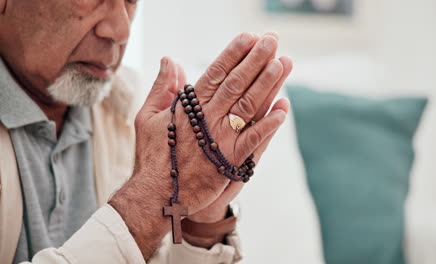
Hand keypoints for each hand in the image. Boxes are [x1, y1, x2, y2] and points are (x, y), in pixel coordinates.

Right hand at [109, 32, 289, 258]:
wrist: (158, 195)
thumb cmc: (152, 156)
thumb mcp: (147, 117)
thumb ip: (162, 88)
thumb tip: (170, 60)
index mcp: (189, 106)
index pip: (215, 72)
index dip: (233, 53)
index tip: (249, 37)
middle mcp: (208, 118)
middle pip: (236, 83)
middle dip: (256, 59)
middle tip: (272, 40)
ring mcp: (221, 138)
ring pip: (248, 105)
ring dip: (268, 83)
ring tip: (283, 62)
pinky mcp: (230, 159)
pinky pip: (254, 138)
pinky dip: (269, 123)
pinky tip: (284, 108)